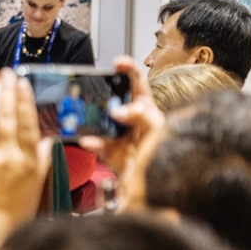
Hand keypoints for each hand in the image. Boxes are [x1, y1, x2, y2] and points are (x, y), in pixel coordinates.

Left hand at [0, 69, 52, 225]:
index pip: (27, 124)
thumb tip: (49, 140)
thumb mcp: (38, 184)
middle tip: (8, 74)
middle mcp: (10, 157)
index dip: (25, 101)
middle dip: (9, 93)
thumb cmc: (17, 208)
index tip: (23, 84)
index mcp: (29, 162)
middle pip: (9, 118)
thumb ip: (43, 159)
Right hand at [78, 57, 164, 176]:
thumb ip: (141, 116)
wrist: (156, 186)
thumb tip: (119, 111)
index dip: (127, 69)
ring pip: (101, 120)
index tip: (115, 63)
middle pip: (113, 99)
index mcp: (146, 109)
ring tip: (85, 115)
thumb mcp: (156, 129)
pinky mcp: (110, 151)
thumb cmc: (166, 152)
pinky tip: (87, 141)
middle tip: (92, 89)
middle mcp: (131, 119)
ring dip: (93, 118)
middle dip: (101, 94)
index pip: (137, 82)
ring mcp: (119, 135)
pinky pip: (96, 143)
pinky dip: (91, 142)